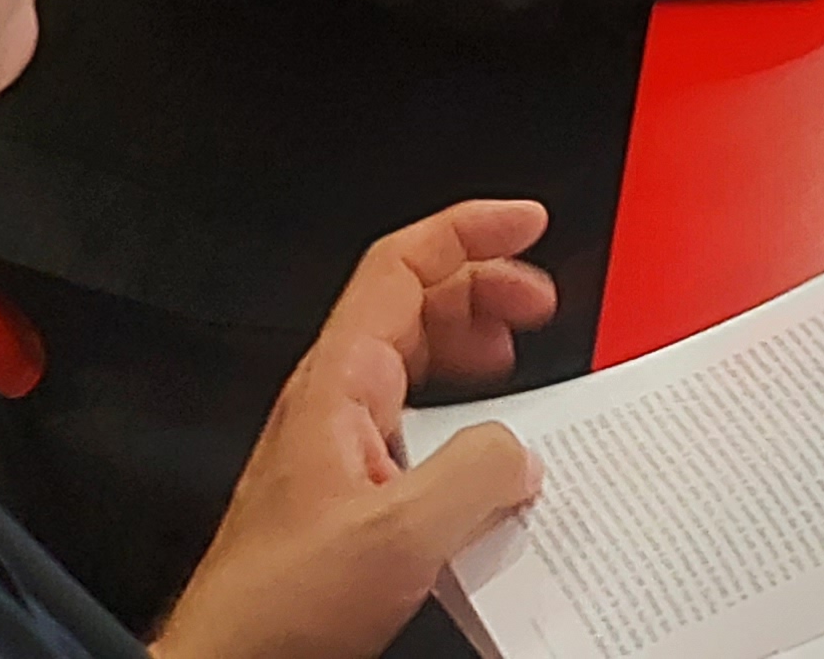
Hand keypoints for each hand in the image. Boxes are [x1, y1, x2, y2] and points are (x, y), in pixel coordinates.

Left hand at [150, 200, 558, 658]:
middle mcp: (335, 400)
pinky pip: (414, 421)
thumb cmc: (281, 601)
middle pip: (415, 303)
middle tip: (542, 301)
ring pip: (415, 359)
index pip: (402, 265)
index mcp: (339, 383)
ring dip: (474, 344)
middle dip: (485, 286)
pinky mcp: (347, 489)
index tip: (527, 223)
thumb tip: (520, 452)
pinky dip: (461, 410)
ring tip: (520, 356)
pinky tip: (485, 445)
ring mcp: (338, 443)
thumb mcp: (399, 534)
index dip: (468, 230)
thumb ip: (474, 477)